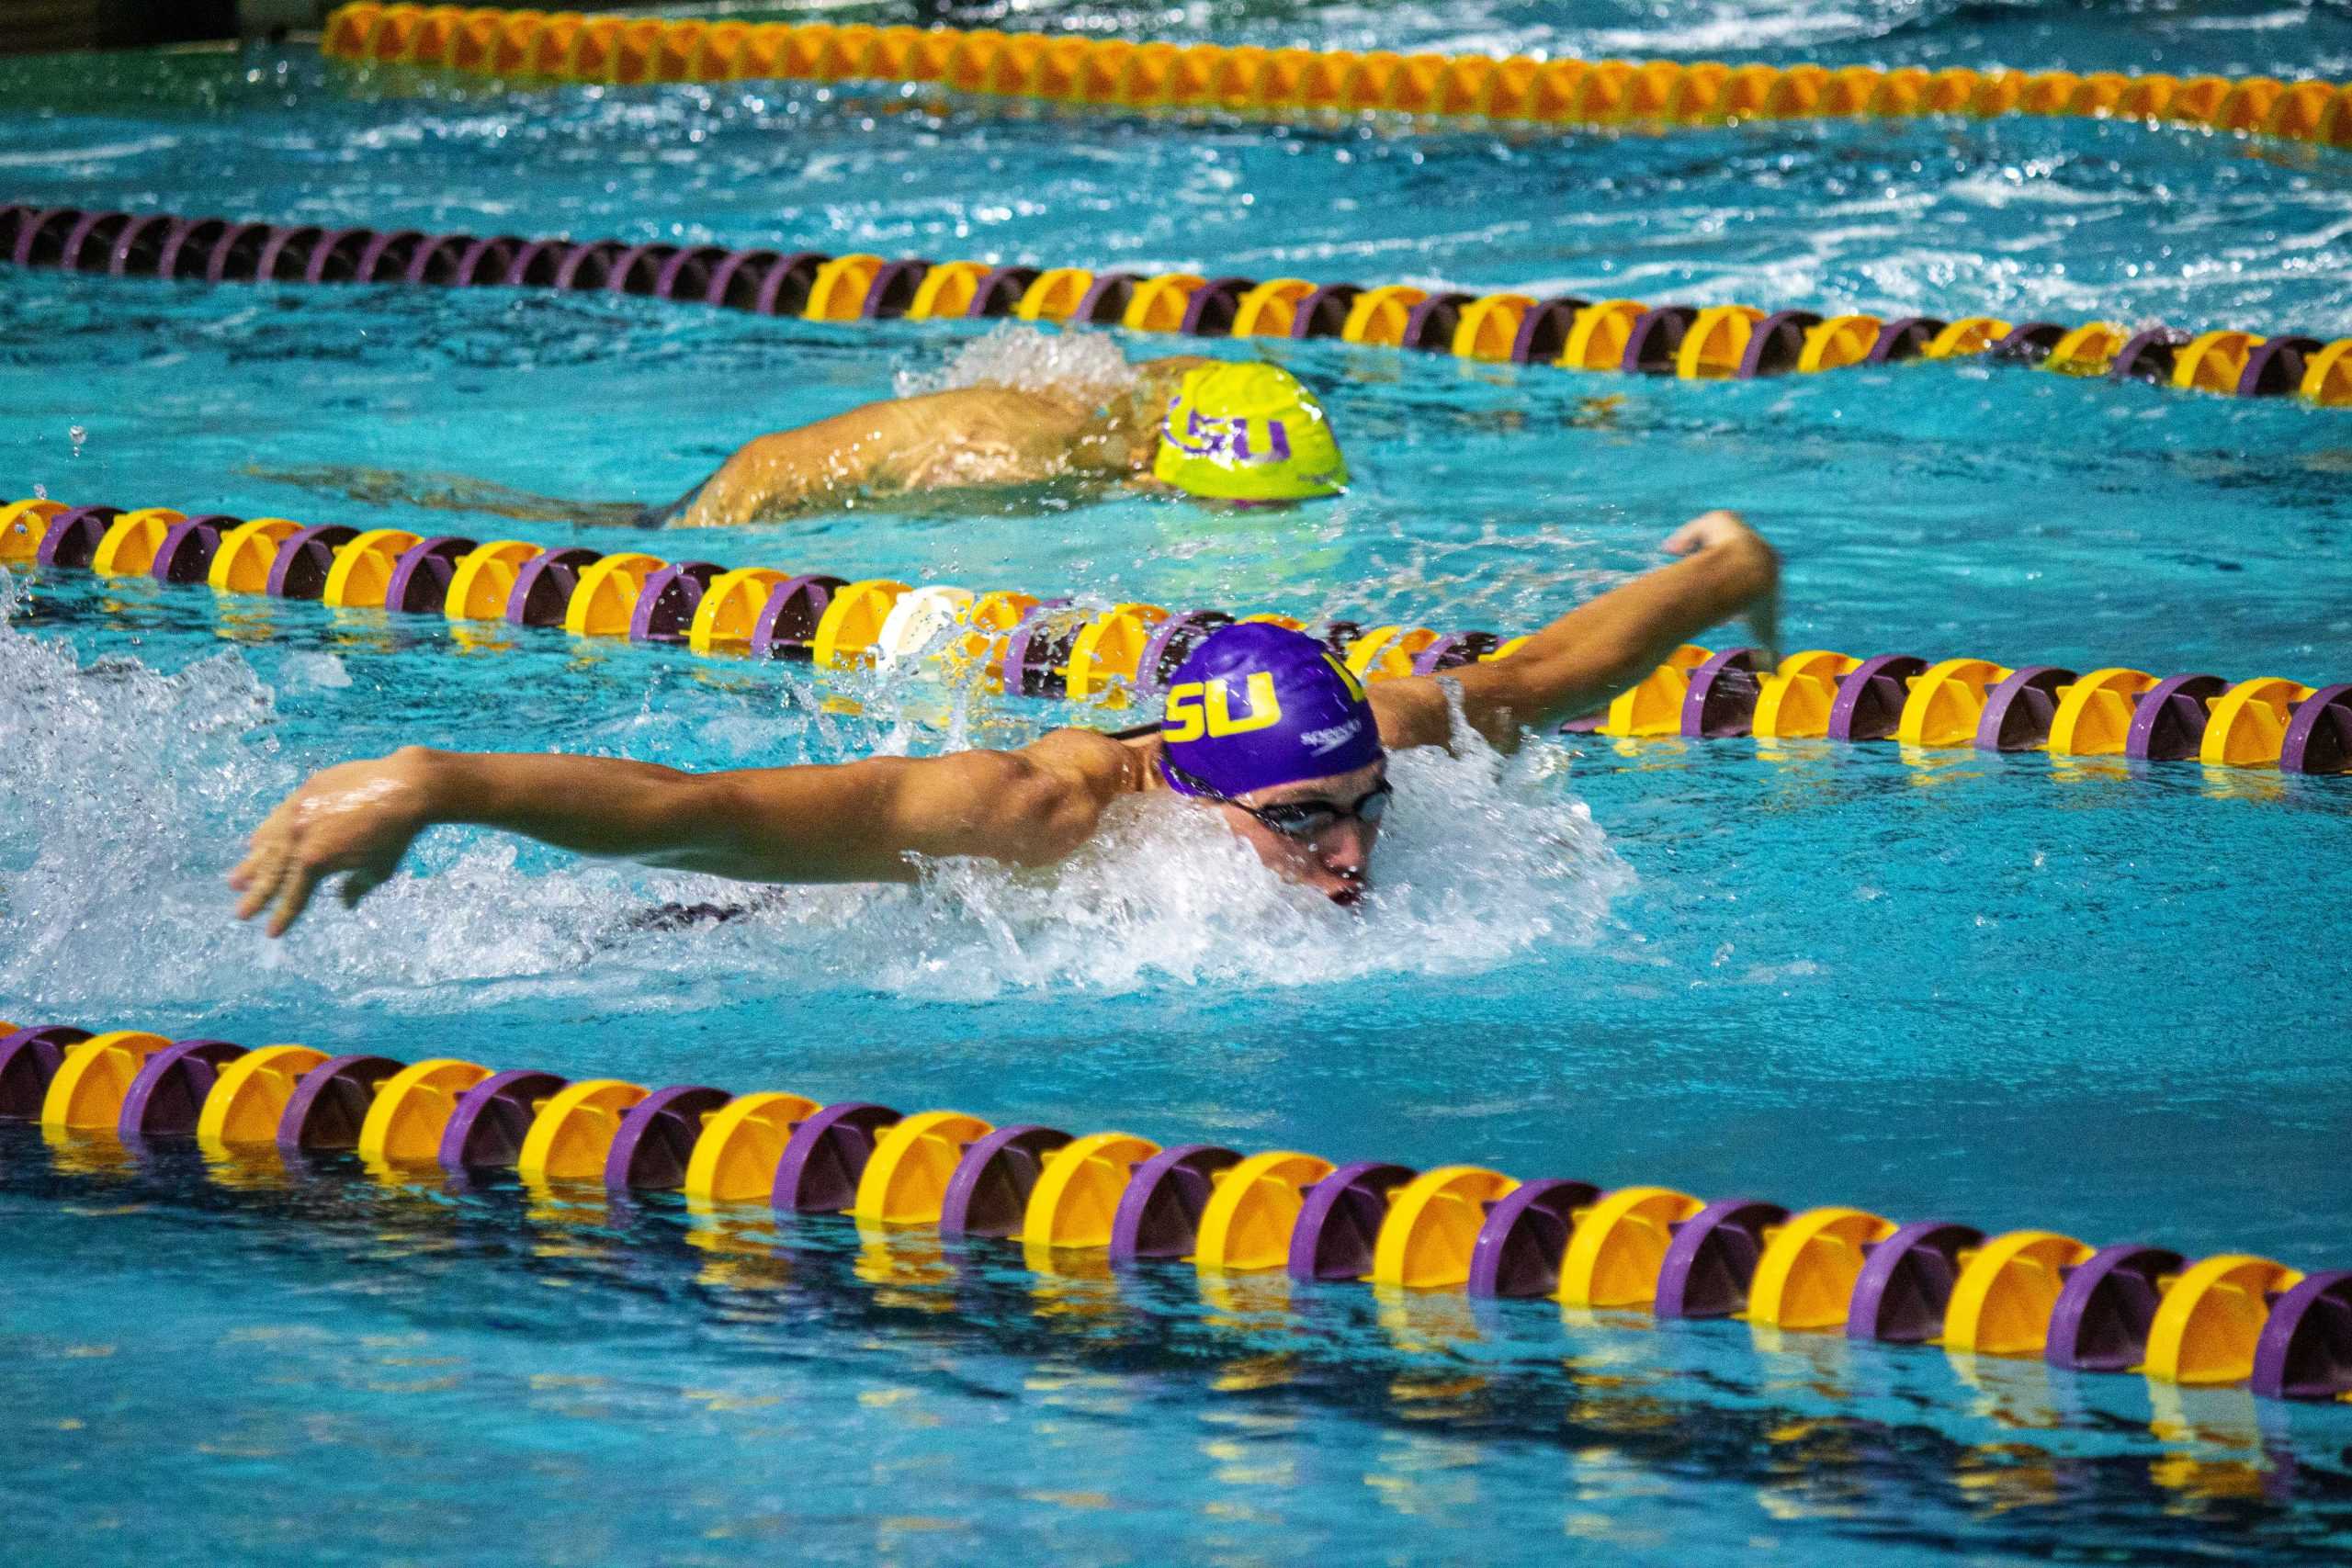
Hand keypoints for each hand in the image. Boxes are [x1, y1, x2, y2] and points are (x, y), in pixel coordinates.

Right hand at [229, 749, 436, 936]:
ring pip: (268, 844)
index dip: (283, 916)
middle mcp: (298, 837)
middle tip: (241, 914)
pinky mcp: (303, 793)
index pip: (294, 896)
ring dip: (252, 865)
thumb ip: (356, 887)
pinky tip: (254, 844)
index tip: (271, 933)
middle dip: (257, 896)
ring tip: (236, 882)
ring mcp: (297, 812)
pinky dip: (265, 833)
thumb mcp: (378, 869)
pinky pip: (277, 817)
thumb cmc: (395, 834)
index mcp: (315, 861)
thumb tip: (345, 904)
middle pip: (272, 873)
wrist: (403, 787)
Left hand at [1664, 510, 1780, 663]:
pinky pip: (1706, 525)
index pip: (1753, 581)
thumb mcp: (1765, 631)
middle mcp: (1755, 547)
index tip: (1725, 605)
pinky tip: (1672, 550)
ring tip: (1684, 563)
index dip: (1737, 594)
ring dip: (1704, 552)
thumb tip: (1774, 672)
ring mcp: (1739, 532)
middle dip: (1719, 572)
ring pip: (1719, 538)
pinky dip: (1689, 535)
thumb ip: (1770, 652)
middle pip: (1734, 559)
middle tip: (1701, 587)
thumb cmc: (1755, 601)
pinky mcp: (1724, 520)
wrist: (1749, 573)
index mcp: (1767, 570)